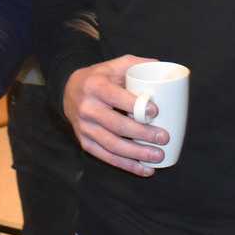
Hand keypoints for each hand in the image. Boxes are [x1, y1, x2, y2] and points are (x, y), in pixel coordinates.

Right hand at [63, 54, 166, 176]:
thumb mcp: (115, 64)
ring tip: (158, 156)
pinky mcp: (85, 142)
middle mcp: (87, 108)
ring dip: (137, 154)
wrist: (69, 90)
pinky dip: (127, 166)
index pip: (116, 97)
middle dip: (142, 134)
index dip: (136, 106)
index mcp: (95, 86)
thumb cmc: (100, 78)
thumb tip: (165, 71)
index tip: (155, 112)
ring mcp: (85, 128)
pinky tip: (145, 169)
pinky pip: (107, 157)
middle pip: (117, 125)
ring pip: (112, 145)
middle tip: (164, 138)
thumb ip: (138, 64)